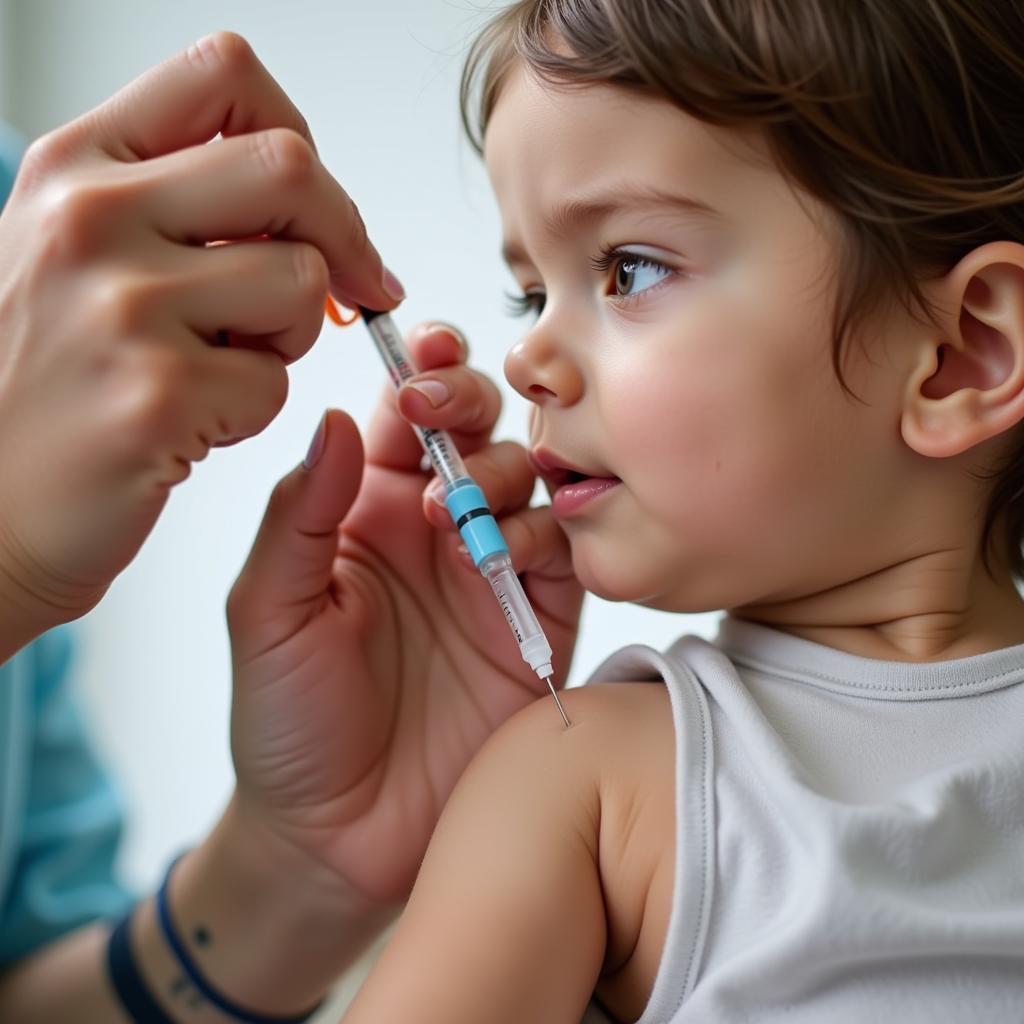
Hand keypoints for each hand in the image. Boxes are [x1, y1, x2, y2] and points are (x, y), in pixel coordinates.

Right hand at [0, 32, 400, 655]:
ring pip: (301, 282)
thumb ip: (169, 204)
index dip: (296, 135)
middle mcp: (89, 220)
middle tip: (353, 288)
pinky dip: (255, 409)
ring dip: (292, 334)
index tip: (313, 207)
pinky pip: (275, 383)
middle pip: (289, 168)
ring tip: (226, 365)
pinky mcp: (155, 397)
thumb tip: (302, 199)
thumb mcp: (70, 253)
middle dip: (343, 236)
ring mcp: (120, 308)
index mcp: (74, 168)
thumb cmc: (40, 385)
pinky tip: (193, 422)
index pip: (223, 76)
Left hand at [225, 323, 583, 913]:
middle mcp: (438, 530)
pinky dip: (552, 534)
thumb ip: (298, 517)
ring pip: (530, 478)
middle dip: (469, 402)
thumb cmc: (289, 723)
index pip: (406, 413)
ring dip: (504, 472)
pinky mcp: (540, 623)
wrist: (339, 839)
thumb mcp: (267, 615)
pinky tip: (517, 550)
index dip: (420, 372)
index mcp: (370, 512)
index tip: (418, 352)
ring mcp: (494, 573)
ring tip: (459, 516)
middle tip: (442, 415)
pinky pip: (567, 553)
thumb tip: (339, 420)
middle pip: (478, 428)